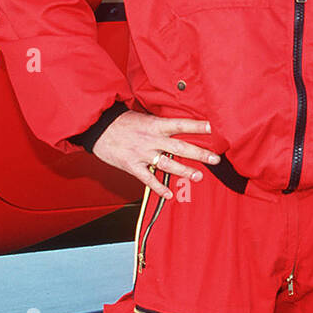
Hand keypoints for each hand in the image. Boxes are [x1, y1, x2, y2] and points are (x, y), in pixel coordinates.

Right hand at [92, 111, 219, 198]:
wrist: (98, 127)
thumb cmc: (123, 122)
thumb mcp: (145, 118)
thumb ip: (162, 125)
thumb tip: (181, 128)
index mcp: (156, 125)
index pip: (181, 124)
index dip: (197, 126)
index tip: (213, 128)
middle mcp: (151, 139)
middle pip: (180, 147)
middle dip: (199, 153)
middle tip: (215, 159)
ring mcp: (142, 154)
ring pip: (167, 164)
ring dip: (184, 171)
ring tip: (199, 176)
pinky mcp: (131, 166)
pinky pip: (147, 179)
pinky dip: (158, 188)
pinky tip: (169, 195)